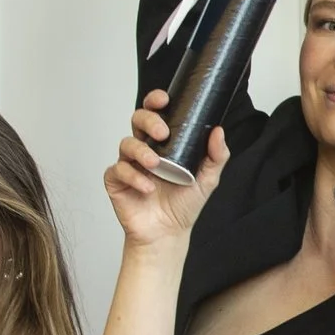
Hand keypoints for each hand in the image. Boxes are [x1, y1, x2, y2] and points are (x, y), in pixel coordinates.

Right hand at [105, 90, 226, 244]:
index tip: (164, 100)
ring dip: (141, 151)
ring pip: (126, 143)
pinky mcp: (116, 181)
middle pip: (137, 120)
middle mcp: (144, 149)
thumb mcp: (207, 180)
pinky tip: (148, 188)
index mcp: (163, 144)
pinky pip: (118, 170)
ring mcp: (128, 164)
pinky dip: (134, 177)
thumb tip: (218, 131)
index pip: (155, 114)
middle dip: (148, 120)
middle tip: (163, 133)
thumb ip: (215, 156)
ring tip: (155, 165)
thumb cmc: (183, 205)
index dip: (155, 102)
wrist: (168, 234)